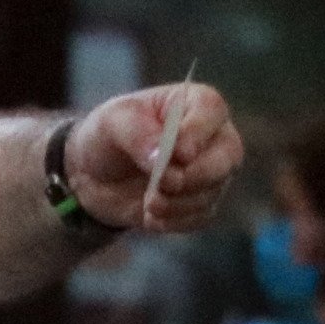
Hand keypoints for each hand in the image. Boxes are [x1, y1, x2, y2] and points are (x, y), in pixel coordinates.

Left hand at [66, 83, 243, 233]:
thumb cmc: (110, 134)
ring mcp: (212, 172)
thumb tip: (163, 159)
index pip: (211, 110)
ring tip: (148, 203)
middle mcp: (213, 136)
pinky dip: (175, 220)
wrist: (96, 175)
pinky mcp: (202, 202)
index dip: (198, 133)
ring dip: (178, 202)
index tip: (178, 154)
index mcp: (194, 103)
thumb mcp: (113, 122)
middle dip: (196, 175)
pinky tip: (150, 216)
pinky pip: (201, 216)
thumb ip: (137, 134)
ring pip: (213, 190)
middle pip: (228, 155)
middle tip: (163, 185)